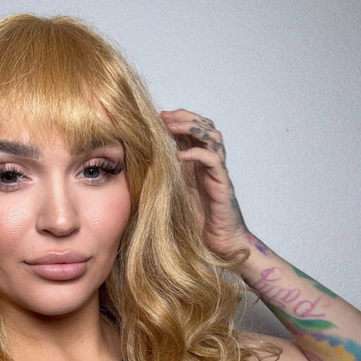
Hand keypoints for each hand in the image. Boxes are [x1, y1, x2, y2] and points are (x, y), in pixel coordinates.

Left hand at [160, 109, 247, 256]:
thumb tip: (138, 168)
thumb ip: (163, 178)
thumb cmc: (197, 223)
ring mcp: (217, 172)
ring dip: (192, 127)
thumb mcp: (172, 195)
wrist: (220, 244)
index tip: (154, 118)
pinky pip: (214, 160)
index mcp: (196, 164)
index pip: (190, 131)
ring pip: (213, 136)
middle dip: (183, 117)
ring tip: (172, 126)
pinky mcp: (223, 184)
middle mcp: (209, 164)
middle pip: (204, 126)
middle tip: (162, 117)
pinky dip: (198, 153)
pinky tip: (180, 155)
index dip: (175, 120)